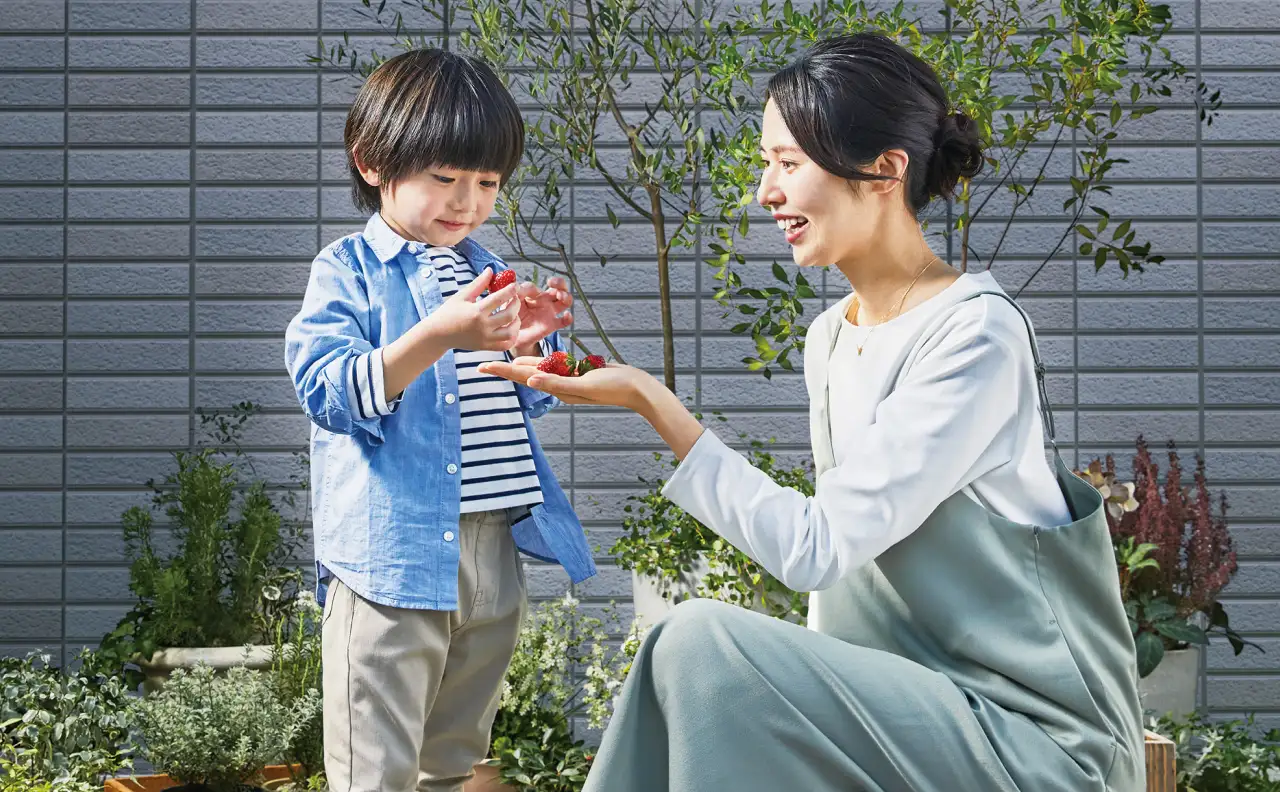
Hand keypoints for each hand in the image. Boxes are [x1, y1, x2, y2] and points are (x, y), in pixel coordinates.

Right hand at [424, 269, 520, 351]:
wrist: (438, 334)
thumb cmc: (448, 313)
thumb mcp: (462, 295)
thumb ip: (479, 283)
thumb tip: (491, 270)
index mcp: (476, 311)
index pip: (500, 298)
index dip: (511, 290)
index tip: (514, 285)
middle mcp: (483, 326)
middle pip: (510, 315)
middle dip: (516, 304)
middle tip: (514, 298)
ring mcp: (485, 339)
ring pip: (511, 333)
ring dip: (516, 322)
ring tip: (514, 314)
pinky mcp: (485, 347)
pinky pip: (505, 345)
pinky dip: (512, 337)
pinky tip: (510, 328)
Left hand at [478, 356, 653, 409]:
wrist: (635, 388)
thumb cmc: (612, 387)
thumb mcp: (583, 385)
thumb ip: (556, 382)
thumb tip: (530, 380)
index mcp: (557, 388)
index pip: (522, 378)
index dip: (501, 370)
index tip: (480, 367)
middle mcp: (559, 384)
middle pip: (525, 373)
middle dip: (505, 367)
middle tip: (483, 362)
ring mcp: (568, 378)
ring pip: (539, 369)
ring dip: (521, 363)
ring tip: (503, 358)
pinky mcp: (578, 372)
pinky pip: (555, 365)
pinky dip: (543, 359)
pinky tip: (537, 357)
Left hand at [512, 275, 572, 349]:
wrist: (511, 336)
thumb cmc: (510, 317)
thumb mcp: (510, 302)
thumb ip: (517, 293)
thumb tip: (524, 287)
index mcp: (534, 295)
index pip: (538, 287)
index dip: (534, 288)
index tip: (527, 292)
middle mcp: (544, 302)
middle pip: (559, 288)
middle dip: (560, 283)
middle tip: (553, 283)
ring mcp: (549, 313)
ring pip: (565, 301)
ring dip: (566, 296)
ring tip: (560, 296)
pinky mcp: (552, 325)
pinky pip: (564, 321)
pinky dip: (569, 318)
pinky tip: (566, 315)